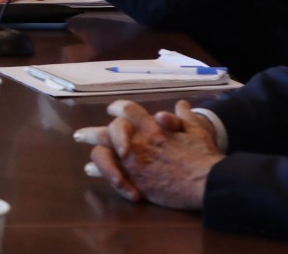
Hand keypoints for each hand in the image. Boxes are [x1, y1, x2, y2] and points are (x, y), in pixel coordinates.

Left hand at [76, 100, 223, 209]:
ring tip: (86, 164)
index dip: (117, 108)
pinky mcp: (134, 180)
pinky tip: (94, 172)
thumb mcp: (198, 131)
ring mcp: (133, 161)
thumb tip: (181, 105)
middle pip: (107, 131)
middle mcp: (138, 141)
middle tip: (80, 135)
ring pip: (102, 152)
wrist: (207, 181)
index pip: (127, 110)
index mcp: (152, 127)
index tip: (111, 110)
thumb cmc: (204, 155)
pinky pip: (110, 174)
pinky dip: (101, 172)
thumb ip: (186, 117)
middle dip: (91, 133)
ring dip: (92, 155)